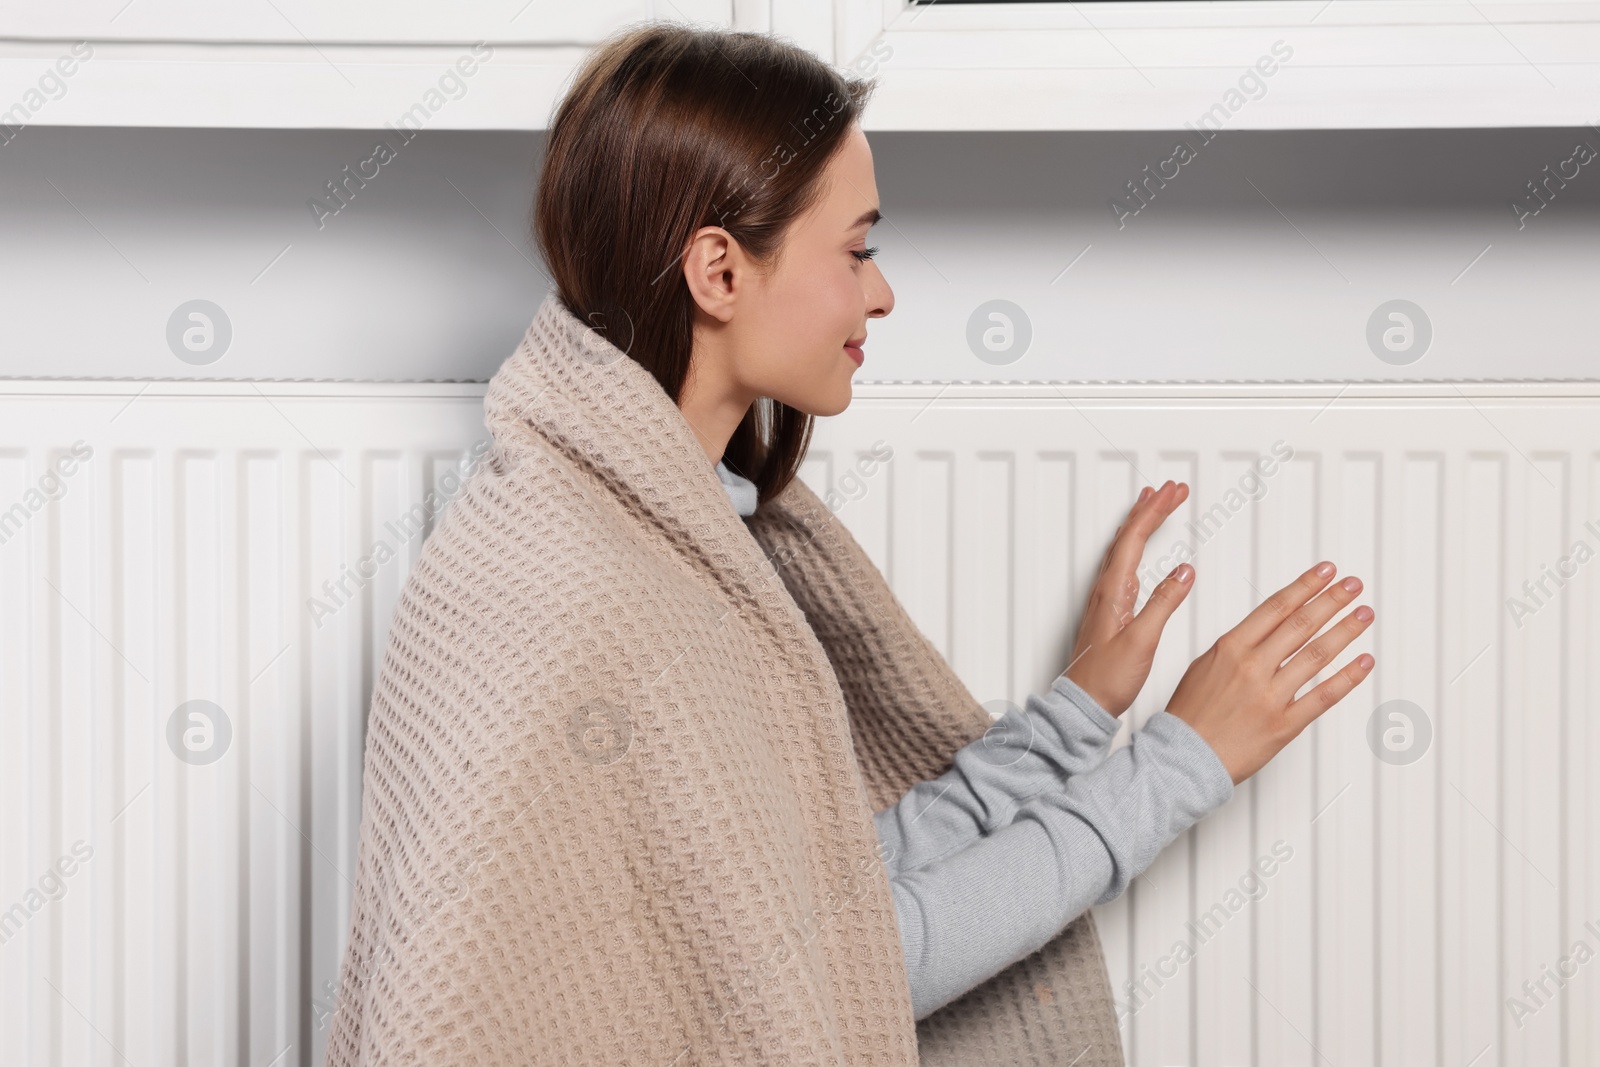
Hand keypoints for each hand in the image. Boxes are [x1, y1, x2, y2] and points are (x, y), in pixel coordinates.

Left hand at [1064, 480, 1194, 715]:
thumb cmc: (1107, 679)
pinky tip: (1139, 550)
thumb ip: (1164, 604)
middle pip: (1126, 536)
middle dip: (1150, 509)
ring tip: (1154, 504)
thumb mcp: (1142, 641)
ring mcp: (1106, 600)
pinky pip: (1122, 565)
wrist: (1084, 703)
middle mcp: (1105, 591)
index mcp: (1112, 592)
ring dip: (1140, 523)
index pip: (1134, 539)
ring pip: (1122, 548)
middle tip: (1170, 489)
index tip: (1173, 492)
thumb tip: (1184, 571)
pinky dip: (1134, 547)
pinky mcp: (1109, 611)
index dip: (1154, 512)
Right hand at [1166, 560, 1375, 784]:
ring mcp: (1270, 695)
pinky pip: (1322, 697)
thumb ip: (1235, 647)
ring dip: (1345, 630)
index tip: (1325, 572)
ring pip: (1316, 655)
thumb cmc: (1189, 716)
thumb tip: (1262, 630)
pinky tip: (1363, 663)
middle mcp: (1252, 667)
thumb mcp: (1202, 666)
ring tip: (1363, 614)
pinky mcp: (1284, 724)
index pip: (1276, 607)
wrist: (1183, 758)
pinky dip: (1347, 678)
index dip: (1305, 586)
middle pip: (1301, 624)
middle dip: (1332, 600)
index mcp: (1230, 648)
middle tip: (1353, 585)